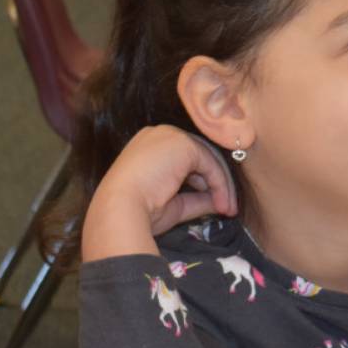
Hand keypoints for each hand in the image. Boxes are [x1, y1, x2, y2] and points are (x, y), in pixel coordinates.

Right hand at [84, 126, 237, 261]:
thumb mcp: (173, 204)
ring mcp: (171, 136)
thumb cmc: (139, 211)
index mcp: (150, 147)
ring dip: (221, 186)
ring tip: (226, 210)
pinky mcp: (183, 144)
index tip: (214, 205)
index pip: (185, 160)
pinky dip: (220, 184)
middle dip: (215, 183)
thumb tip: (219, 203)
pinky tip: (222, 204)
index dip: (201, 182)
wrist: (120, 210)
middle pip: (199, 156)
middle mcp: (159, 136)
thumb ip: (197, 199)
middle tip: (226, 208)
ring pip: (208, 159)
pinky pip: (210, 163)